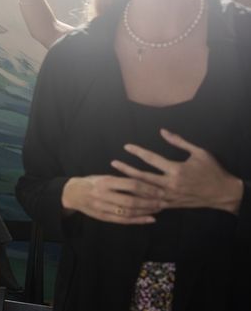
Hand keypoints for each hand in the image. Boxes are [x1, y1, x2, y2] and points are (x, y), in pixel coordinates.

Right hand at [61, 174, 163, 223]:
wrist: (72, 194)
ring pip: (128, 212)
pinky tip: (149, 219)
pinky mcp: (103, 217)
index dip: (147, 188)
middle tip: (164, 201)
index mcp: (105, 182)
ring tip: (158, 209)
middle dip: (150, 202)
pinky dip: (138, 221)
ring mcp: (103, 208)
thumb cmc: (91, 182)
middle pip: (131, 201)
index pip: (130, 185)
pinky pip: (123, 220)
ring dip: (146, 212)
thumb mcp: (103, 177)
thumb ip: (121, 181)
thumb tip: (145, 184)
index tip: (160, 189)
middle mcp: (103, 195)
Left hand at [111, 129, 243, 213]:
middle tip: (113, 163)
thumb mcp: (199, 152)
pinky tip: (128, 197)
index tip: (126, 147)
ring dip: (129, 185)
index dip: (138, 152)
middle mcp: (171, 184)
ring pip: (145, 192)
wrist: (223, 193)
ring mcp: (170, 196)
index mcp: (177, 170)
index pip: (152, 159)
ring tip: (115, 180)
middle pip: (143, 177)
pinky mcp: (171, 205)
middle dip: (126, 170)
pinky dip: (139, 200)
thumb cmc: (212, 170)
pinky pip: (151, 204)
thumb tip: (162, 131)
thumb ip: (179, 142)